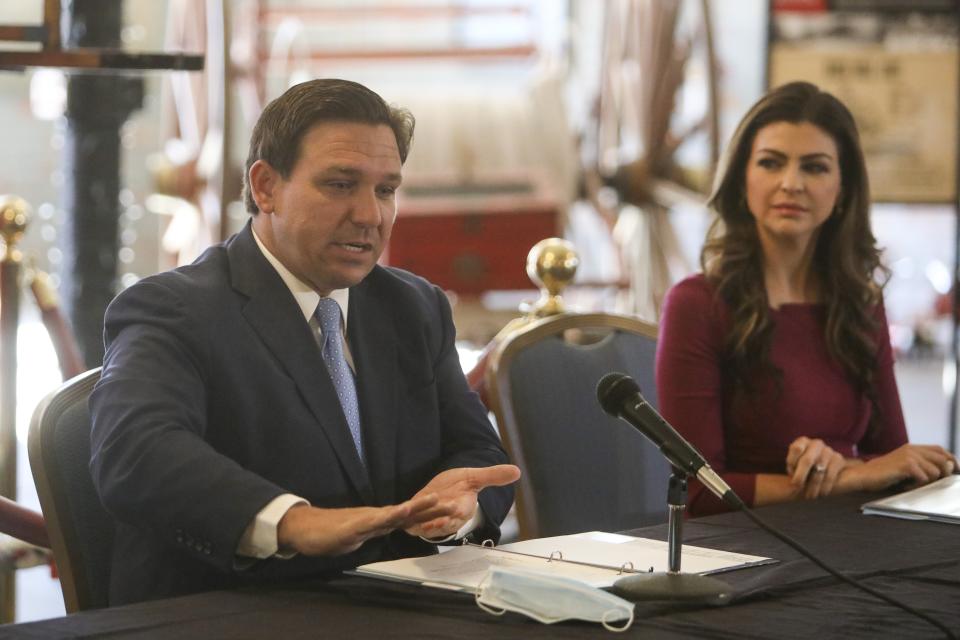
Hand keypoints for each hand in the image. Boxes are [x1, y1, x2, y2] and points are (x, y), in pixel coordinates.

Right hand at [277, 493, 439, 556]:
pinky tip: (401, 511)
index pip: (410, 517)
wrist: (304, 529)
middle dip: (432, 508)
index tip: (450, 510)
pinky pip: (375, 521)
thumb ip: (375, 531)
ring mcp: (366, 519)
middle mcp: (377, 517)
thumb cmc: (330, 533)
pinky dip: (390, 516)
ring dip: (416, 506)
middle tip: (456, 502)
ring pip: (396, 512)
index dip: (430, 514)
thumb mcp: (360, 535)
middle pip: (410, 512)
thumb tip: (388, 530)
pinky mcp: (354, 525)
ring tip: (435, 499)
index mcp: (380, 521)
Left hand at [403, 464, 520, 538]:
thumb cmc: (458, 486)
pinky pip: (412, 523)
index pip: (461, 513)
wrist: (440, 491)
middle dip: (439, 522)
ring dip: (423, 525)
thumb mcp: (474, 478)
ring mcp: (431, 520)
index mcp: (462, 509)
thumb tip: (517, 471)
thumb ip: (493, 476)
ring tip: (418, 524)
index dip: (457, 512)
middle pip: (444, 523)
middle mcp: (447, 518)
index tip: (455, 508)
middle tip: (435, 521)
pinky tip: (404, 515)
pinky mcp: (417, 519)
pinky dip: (409, 521)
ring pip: (427, 526)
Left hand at [785, 437, 845, 498]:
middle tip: (796, 487)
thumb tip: (794, 483)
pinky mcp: (838, 459)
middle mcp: (816, 444)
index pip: (796, 449)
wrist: (822, 466)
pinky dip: (825, 486)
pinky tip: (822, 494)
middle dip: (801, 476)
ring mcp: (828, 450)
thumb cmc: (802, 466)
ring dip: (813, 485)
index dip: (792, 462)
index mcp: (803, 441)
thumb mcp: (794, 464)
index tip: (789, 474)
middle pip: (807, 460)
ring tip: (809, 496)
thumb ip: (793, 469)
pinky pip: (831, 474)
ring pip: (819, 470)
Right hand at [838, 444, 956, 492]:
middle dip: (944, 473)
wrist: (863, 475)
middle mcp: (912, 449)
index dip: (951, 460)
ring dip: (926, 482)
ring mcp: (909, 456)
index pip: (940, 450)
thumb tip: (945, 470)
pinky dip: (917, 486)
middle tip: (930, 483)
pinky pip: (925, 478)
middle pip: (943, 460)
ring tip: (911, 484)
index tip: (955, 471)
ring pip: (935, 472)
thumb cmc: (882, 474)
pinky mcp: (907, 465)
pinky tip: (905, 486)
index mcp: (912, 448)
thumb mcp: (903, 466)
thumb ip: (921, 465)